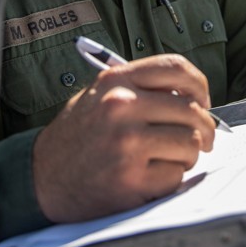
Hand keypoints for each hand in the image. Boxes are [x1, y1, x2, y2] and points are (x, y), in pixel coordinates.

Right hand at [32, 54, 215, 222]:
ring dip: (188, 155)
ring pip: (190, 143)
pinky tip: (151, 176)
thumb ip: (141, 88)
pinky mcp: (131, 178)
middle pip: (191, 110)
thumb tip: (190, 95)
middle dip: (204, 128)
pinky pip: (176, 175)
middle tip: (202, 139)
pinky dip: (171, 179)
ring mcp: (126, 143)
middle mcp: (121, 107)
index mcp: (116, 81)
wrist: (42, 177)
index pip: (176, 68)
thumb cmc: (78, 135)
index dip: (199, 85)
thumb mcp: (100, 94)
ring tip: (170, 158)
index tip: (203, 100)